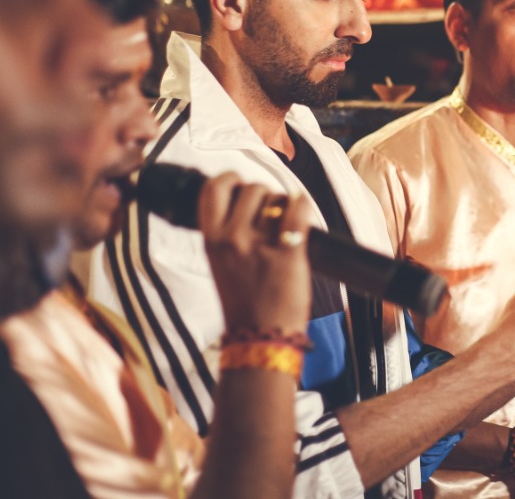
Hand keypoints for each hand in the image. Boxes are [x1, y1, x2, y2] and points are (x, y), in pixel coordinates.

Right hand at [199, 172, 310, 335]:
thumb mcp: (221, 263)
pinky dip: (304, 206)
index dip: (229, 179)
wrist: (260, 336)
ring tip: (284, 224)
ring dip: (285, 204)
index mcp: (211, 240)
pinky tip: (302, 215)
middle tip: (270, 214)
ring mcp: (259, 246)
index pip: (212, 189)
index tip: (240, 185)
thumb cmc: (245, 302)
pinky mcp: (287, 253)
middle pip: (251, 188)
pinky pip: (299, 209)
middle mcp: (231, 239)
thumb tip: (244, 202)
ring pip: (276, 197)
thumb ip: (227, 233)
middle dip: (265, 195)